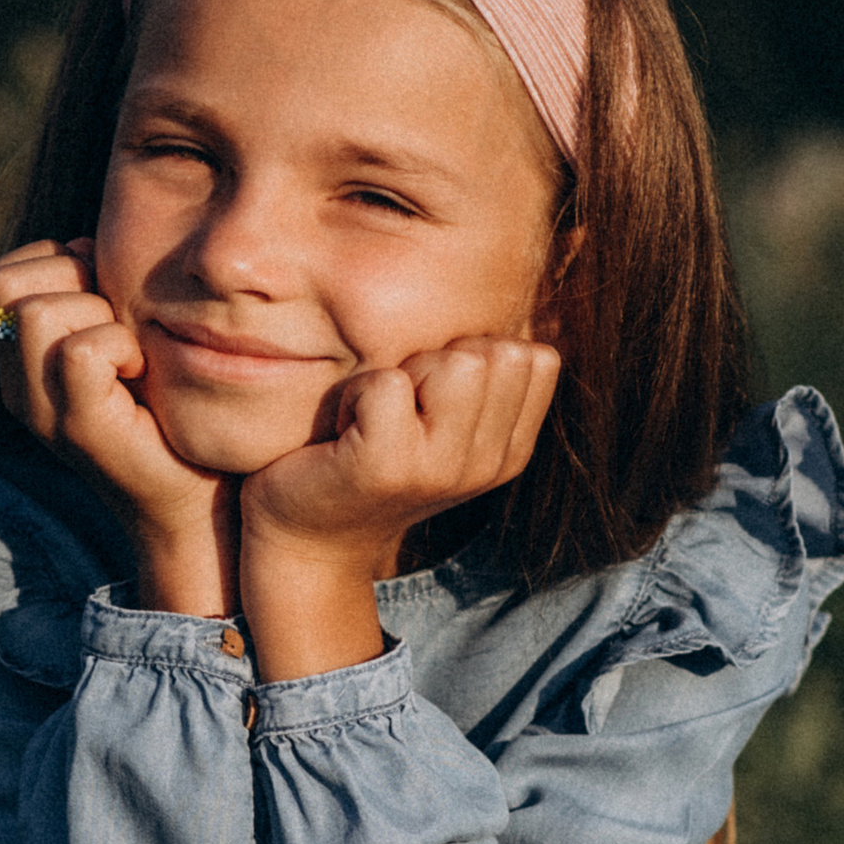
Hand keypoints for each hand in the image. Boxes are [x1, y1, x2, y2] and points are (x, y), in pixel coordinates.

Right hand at [0, 238, 236, 612]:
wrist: (198, 499)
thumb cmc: (169, 410)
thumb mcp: (120, 338)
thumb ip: (90, 293)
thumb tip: (83, 244)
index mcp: (18, 366)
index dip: (51, 263)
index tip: (101, 296)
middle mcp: (17, 389)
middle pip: (3, 283)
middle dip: (70, 279)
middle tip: (118, 321)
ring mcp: (42, 413)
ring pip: (38, 311)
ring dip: (98, 312)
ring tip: (131, 351)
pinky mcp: (79, 429)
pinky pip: (81, 351)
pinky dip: (119, 344)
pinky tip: (142, 371)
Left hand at [238, 335, 559, 679]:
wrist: (306, 542)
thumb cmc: (370, 462)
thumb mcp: (443, 426)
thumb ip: (482, 382)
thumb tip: (506, 300)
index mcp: (509, 452)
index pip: (536, 357)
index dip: (475, 355)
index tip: (432, 399)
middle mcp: (487, 465)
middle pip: (495, 352)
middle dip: (436, 361)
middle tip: (394, 410)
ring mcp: (441, 470)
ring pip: (454, 362)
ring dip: (399, 375)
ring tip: (372, 419)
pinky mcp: (387, 466)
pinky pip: (386, 383)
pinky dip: (354, 394)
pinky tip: (344, 433)